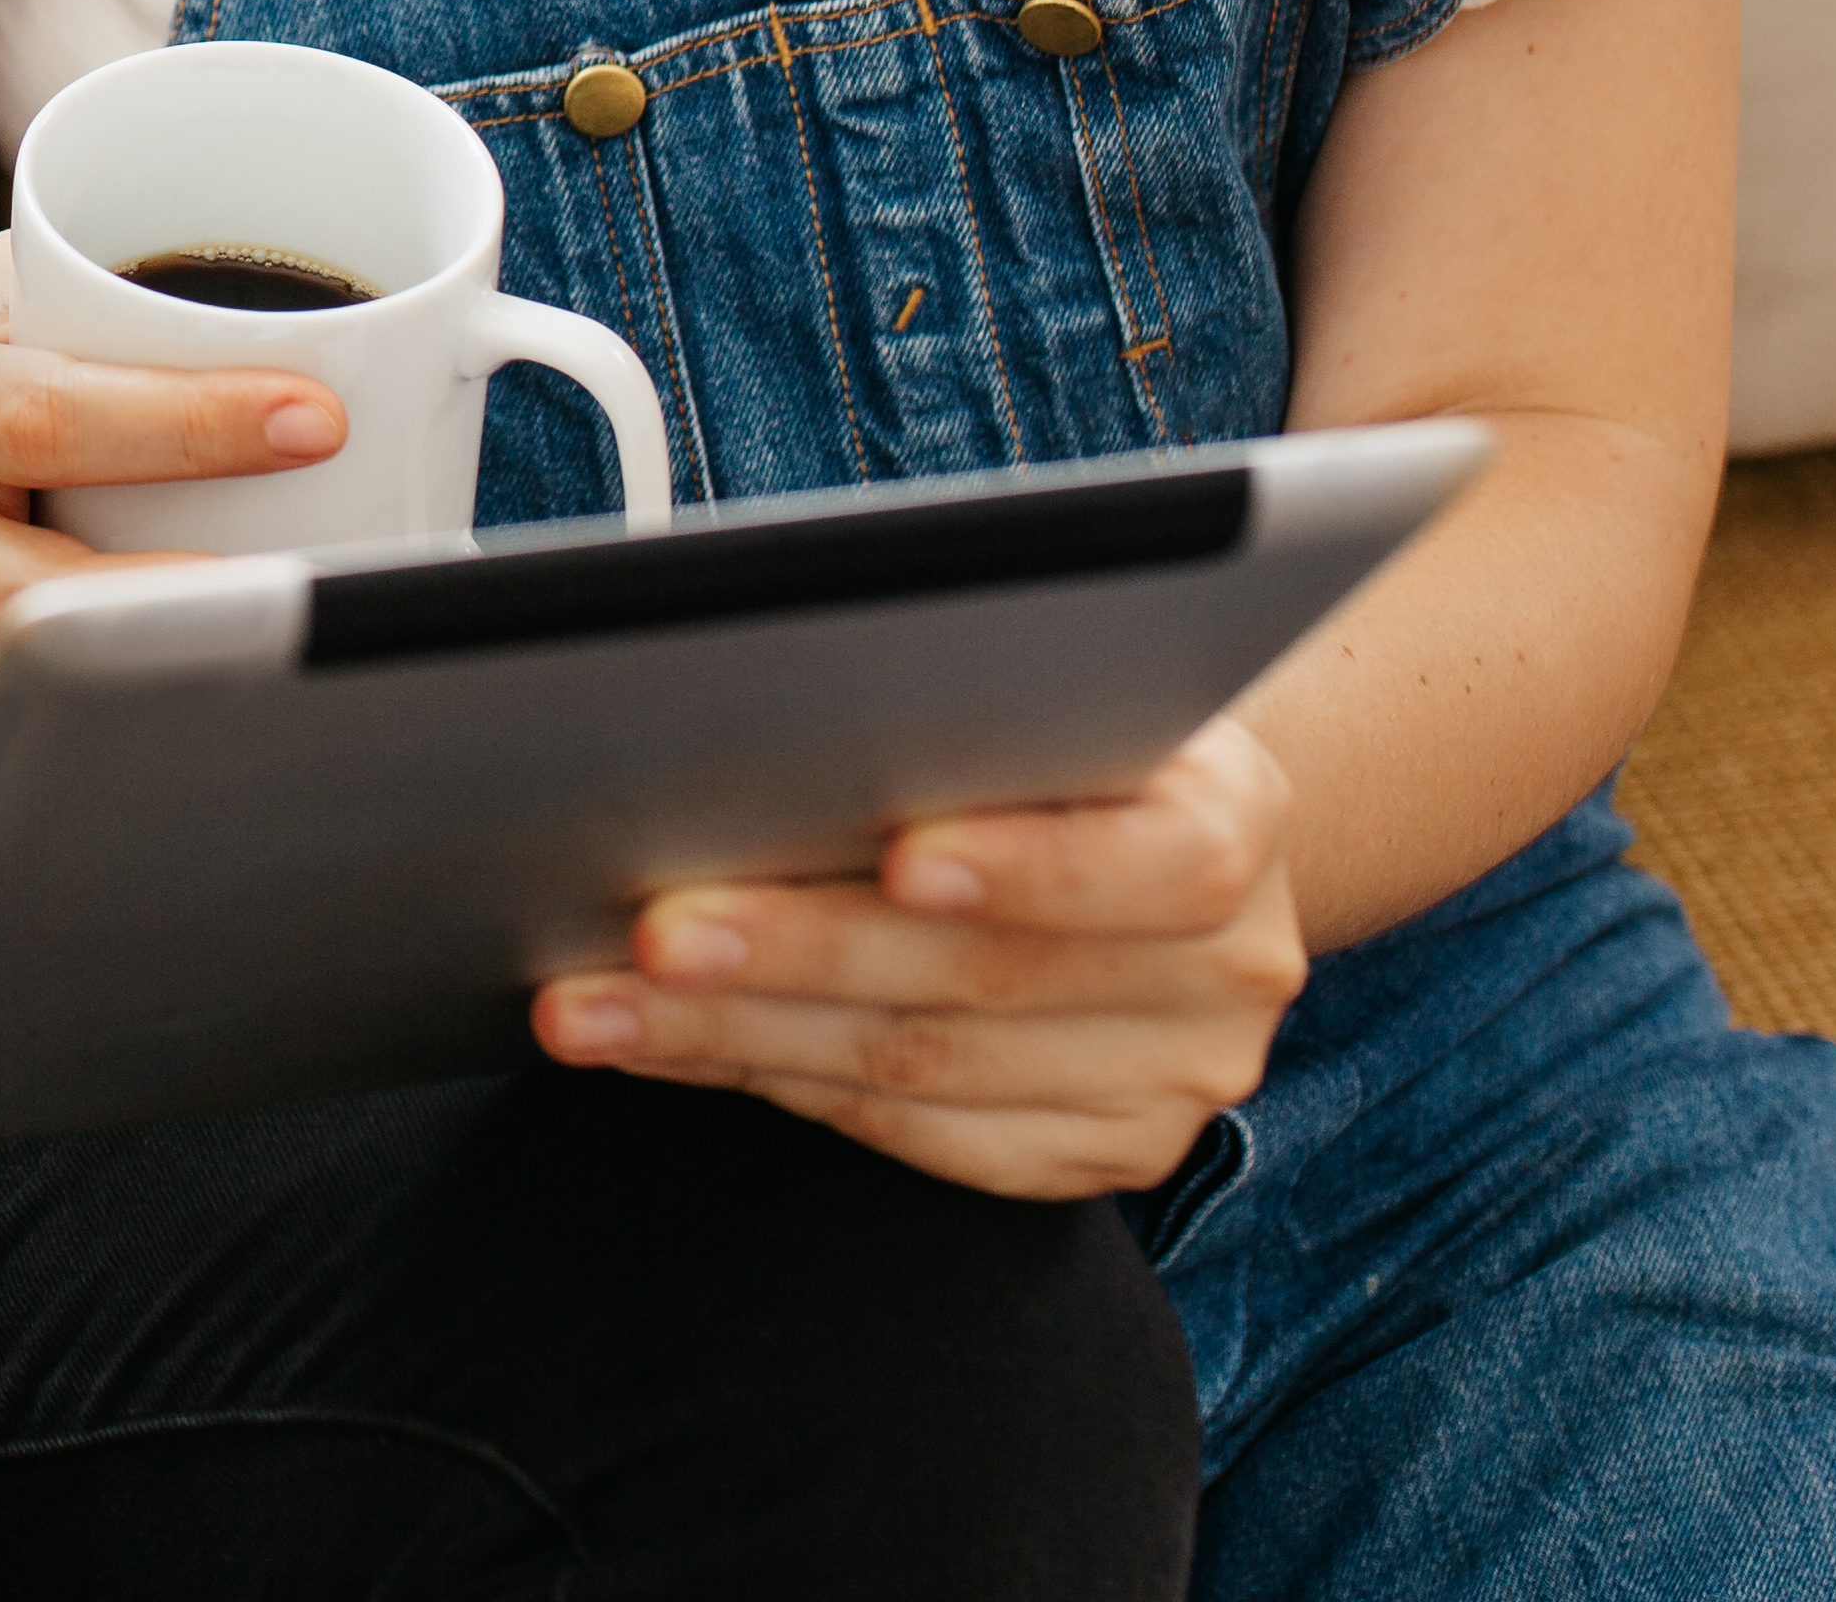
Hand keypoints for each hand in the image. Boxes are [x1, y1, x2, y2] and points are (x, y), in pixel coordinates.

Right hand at [0, 236, 339, 760]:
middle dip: (201, 601)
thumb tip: (254, 289)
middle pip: (52, 596)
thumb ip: (74, 295)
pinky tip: (198, 692)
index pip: (52, 417)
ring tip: (293, 641)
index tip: (312, 415)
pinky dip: (119, 718)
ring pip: (45, 690)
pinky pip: (27, 733)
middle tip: (333, 579)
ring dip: (175, 676)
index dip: (188, 424)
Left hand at [529, 715, 1302, 1200]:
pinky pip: (918, 1138)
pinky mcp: (1100, 1154)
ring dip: (735, 1036)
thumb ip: (963, 702)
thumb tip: (767, 714)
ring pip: (925, 1072)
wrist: (1151, 836)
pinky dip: (776, 1085)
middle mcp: (1229, 969)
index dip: (1025, 865)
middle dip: (796, 953)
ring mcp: (1169, 1081)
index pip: (1157, 860)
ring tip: (600, 1002)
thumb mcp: (1051, 681)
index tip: (898, 854)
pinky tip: (667, 1050)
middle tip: (649, 934)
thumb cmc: (1058, 729)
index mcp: (1235, 819)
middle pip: (990, 979)